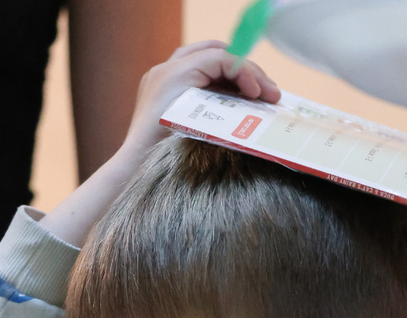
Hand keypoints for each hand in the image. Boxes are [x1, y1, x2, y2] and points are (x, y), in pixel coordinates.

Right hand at [41, 43, 279, 247]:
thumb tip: (245, 123)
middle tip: (271, 94)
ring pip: (218, 53)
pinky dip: (241, 72)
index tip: (259, 95)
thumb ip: (210, 124)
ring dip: (248, 71)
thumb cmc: (162, 171)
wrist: (135, 176)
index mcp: (165, 87)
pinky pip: (218, 60)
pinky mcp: (173, 77)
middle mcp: (163, 73)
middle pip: (213, 52)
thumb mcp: (193, 141)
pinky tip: (254, 92)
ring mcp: (166, 72)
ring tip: (269, 94)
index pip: (207, 63)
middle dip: (247, 70)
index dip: (237, 73)